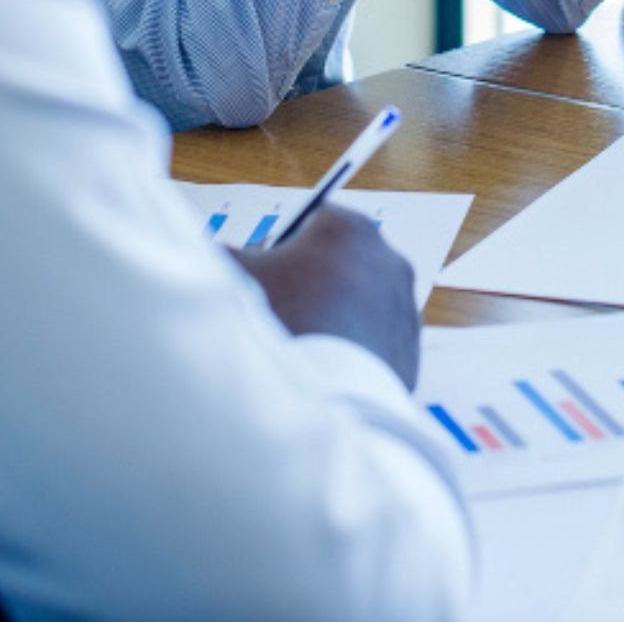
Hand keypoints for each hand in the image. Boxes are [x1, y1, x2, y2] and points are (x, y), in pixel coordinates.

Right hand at [226, 206, 419, 387]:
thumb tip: (214, 254)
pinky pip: (373, 343)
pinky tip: (322, 369)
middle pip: (339, 262)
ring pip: (358, 303)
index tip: (264, 271)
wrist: (316, 401)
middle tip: (279, 311)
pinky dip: (352, 352)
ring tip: (299, 345)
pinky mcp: (409, 351)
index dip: (282, 246)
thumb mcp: (231, 277)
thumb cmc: (277, 328)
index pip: (311, 222)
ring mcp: (403, 308)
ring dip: (333, 316)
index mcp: (349, 229)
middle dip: (311, 281)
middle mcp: (388, 260)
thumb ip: (221, 253)